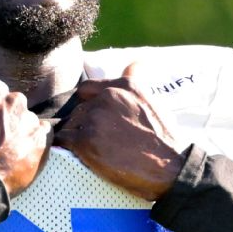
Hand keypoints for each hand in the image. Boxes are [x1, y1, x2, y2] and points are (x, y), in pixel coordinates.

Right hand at [0, 64, 51, 196]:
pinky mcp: (43, 139)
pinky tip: (20, 153)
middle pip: (13, 105)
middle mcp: (16, 100)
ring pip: (27, 120)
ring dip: (19, 131)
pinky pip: (43, 135)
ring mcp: (31, 120)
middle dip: (5, 119)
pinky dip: (33, 142)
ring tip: (5, 150)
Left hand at [54, 63, 185, 200]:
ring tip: (91, 152)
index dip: (87, 104)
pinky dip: (66, 148)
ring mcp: (95, 118)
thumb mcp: (153, 102)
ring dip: (76, 137)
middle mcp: (107, 97)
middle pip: (79, 109)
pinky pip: (63, 140)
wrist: (169, 168)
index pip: (87, 88)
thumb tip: (134, 63)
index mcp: (124, 86)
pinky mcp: (85, 141)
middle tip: (98, 142)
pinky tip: (76, 155)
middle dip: (84, 124)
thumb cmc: (164, 139)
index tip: (93, 117)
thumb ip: (137, 81)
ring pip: (70, 124)